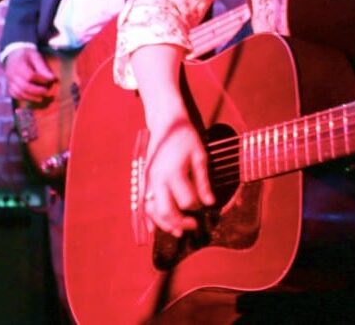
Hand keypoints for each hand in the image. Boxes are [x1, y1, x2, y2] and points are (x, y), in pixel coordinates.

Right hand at [4, 48, 56, 103]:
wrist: (13, 54)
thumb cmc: (26, 55)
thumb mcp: (35, 56)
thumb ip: (43, 67)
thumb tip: (52, 78)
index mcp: (19, 64)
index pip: (30, 75)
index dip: (41, 79)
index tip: (50, 80)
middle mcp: (12, 74)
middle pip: (24, 86)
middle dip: (37, 91)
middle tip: (46, 91)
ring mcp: (9, 80)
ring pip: (19, 92)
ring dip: (31, 97)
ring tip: (41, 98)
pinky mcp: (9, 85)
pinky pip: (14, 94)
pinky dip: (23, 98)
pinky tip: (32, 98)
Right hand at [143, 119, 214, 237]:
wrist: (165, 123)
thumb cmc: (185, 137)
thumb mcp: (200, 156)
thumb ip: (203, 181)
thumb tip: (210, 203)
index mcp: (173, 172)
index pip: (187, 200)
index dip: (199, 206)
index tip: (207, 204)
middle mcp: (158, 179)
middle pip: (166, 211)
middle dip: (180, 223)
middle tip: (193, 226)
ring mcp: (148, 180)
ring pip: (152, 211)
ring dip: (164, 225)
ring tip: (178, 232)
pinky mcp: (145, 180)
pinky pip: (143, 204)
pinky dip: (148, 218)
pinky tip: (154, 229)